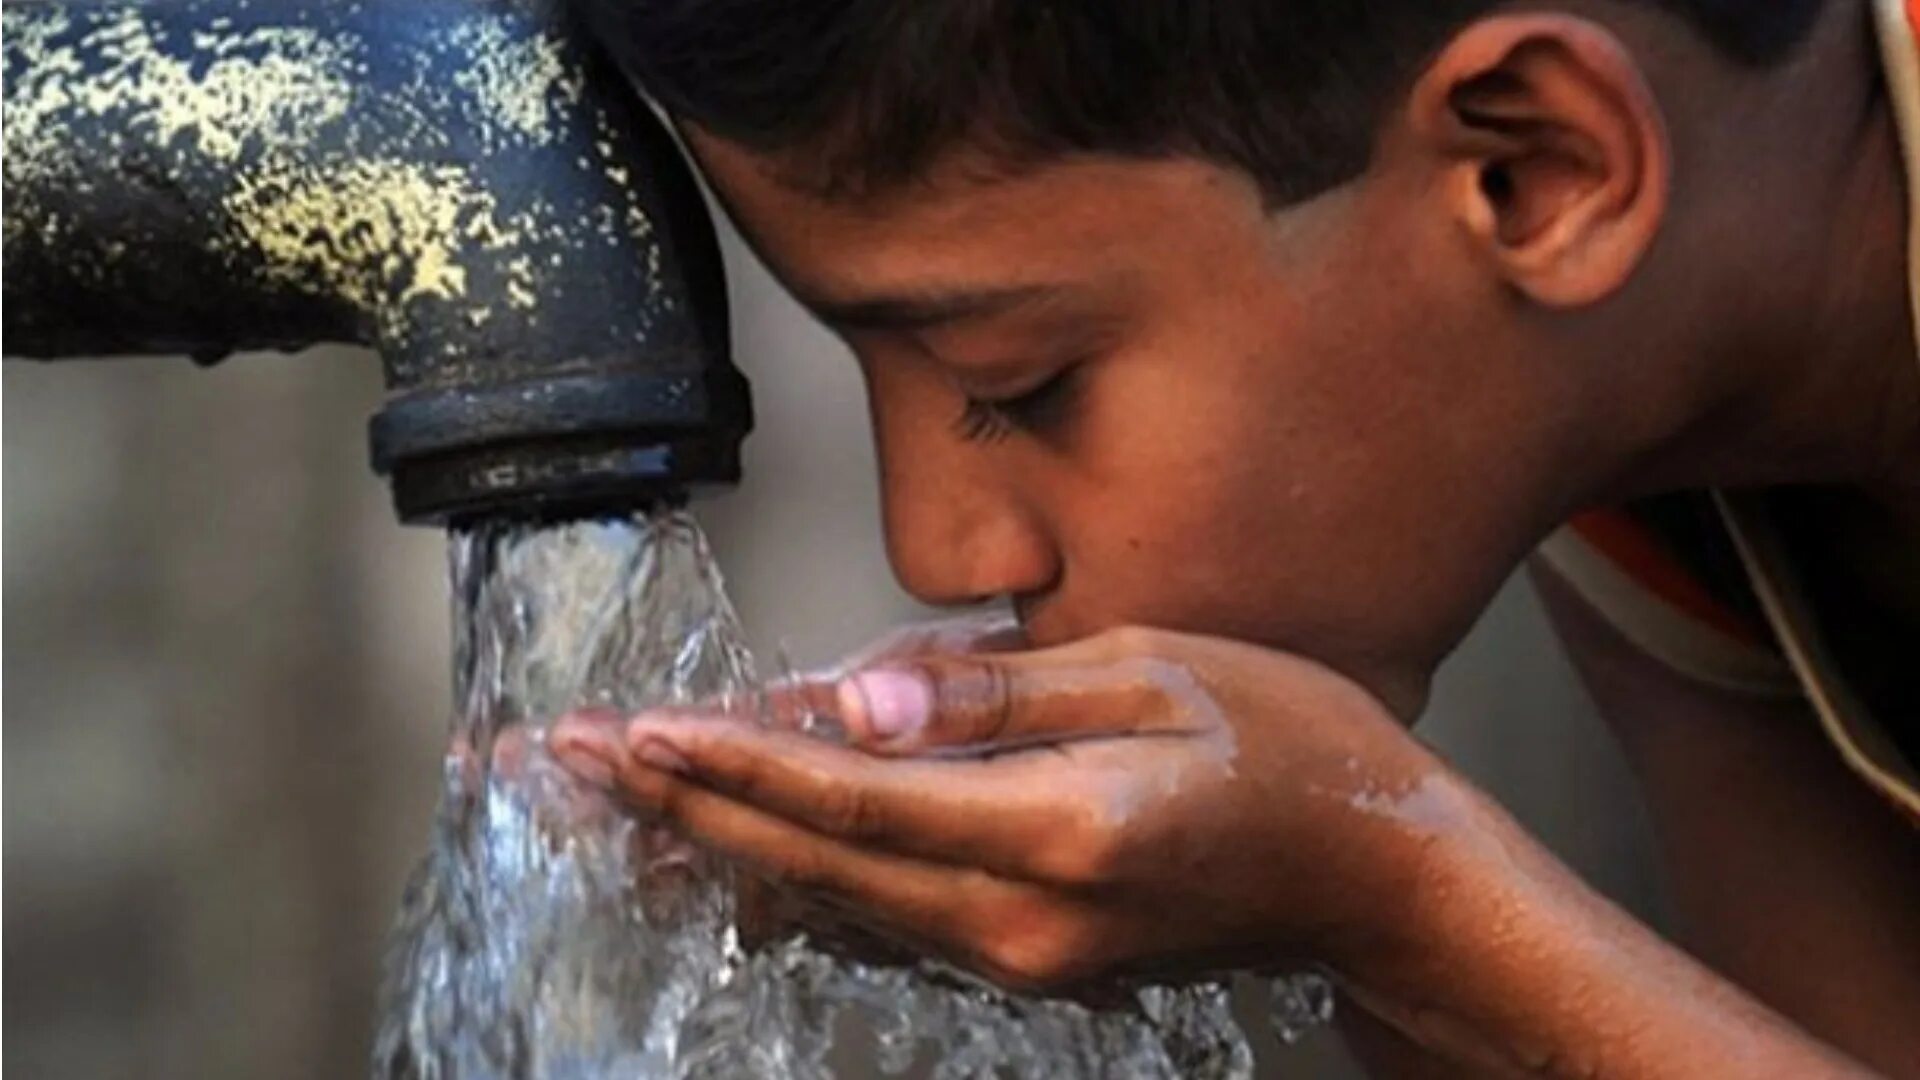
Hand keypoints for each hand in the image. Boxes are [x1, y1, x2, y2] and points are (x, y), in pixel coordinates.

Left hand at [550, 624, 1479, 991]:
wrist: (1381, 881)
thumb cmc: (1296, 751)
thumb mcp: (1158, 669)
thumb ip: (995, 692)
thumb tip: (860, 700)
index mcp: (1060, 829)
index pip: (853, 796)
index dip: (734, 765)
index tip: (636, 735)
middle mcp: (1023, 917)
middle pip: (812, 865)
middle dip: (683, 812)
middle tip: (572, 767)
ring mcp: (1023, 956)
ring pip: (831, 905)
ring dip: (717, 853)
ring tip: (616, 810)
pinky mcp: (1028, 961)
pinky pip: (881, 924)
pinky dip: (793, 888)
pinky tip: (729, 867)